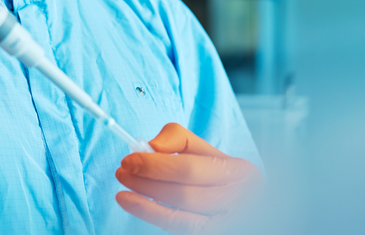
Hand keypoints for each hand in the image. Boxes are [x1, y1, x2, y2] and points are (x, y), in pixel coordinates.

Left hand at [115, 123, 261, 233]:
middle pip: (183, 194)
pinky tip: (135, 206)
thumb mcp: (205, 150)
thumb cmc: (216, 172)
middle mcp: (237, 200)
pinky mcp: (215, 234)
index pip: (189, 169)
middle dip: (146, 183)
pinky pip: (179, 227)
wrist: (242, 203)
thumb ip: (177, 139)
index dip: (154, 165)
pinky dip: (154, 216)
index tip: (128, 160)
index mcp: (239, 172)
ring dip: (145, 204)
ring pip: (180, 215)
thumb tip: (152, 147)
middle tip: (122, 174)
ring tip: (123, 193)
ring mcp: (227, 222)